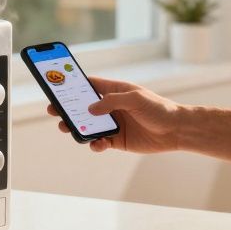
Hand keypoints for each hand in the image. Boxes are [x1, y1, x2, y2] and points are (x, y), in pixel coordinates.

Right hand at [47, 77, 184, 153]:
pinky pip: (99, 142)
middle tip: (54, 111)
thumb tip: (90, 109)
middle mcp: (111, 107)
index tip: (57, 87)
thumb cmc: (158, 108)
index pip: (89, 86)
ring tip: (68, 128)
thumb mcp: (135, 98)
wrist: (176, 130)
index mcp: (115, 91)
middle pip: (83, 107)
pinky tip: (97, 144)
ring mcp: (113, 124)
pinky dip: (95, 144)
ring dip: (76, 128)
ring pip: (88, 126)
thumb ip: (112, 102)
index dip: (73, 86)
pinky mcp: (117, 141)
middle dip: (68, 109)